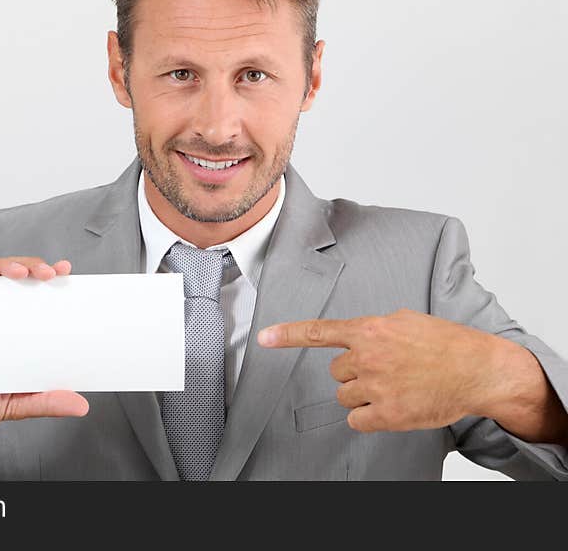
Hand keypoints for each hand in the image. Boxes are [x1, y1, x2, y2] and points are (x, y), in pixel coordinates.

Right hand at [0, 256, 87, 465]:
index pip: (35, 293)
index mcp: (12, 327)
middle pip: (16, 276)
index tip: (66, 272)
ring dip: (7, 264)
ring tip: (21, 273)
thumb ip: (44, 402)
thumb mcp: (14, 403)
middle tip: (48, 274)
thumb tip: (80, 406)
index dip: (50, 278)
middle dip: (33, 267)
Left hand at [257, 308, 504, 432]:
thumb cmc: (445, 344)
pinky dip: (368, 416)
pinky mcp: (388, 413)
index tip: (263, 338)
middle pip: (336, 371)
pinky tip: (391, 406)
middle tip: (386, 370)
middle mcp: (369, 356)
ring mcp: (377, 386)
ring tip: (394, 386)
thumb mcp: (405, 321)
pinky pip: (357, 419)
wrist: (478, 369)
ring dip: (362, 394)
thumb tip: (357, 338)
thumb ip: (374, 329)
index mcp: (371, 330)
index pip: (320, 332)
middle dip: (355, 372)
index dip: (288, 335)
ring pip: (345, 396)